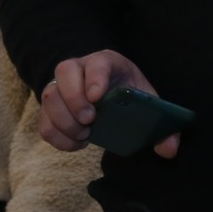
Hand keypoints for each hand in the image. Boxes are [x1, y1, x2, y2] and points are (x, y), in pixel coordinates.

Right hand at [40, 49, 177, 157]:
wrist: (110, 93)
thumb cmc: (130, 93)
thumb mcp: (148, 102)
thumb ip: (162, 126)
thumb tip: (169, 150)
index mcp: (107, 62)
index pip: (97, 62)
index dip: (95, 78)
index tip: (97, 98)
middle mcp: (79, 68)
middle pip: (64, 71)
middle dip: (74, 98)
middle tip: (89, 120)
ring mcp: (60, 85)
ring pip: (48, 96)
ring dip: (64, 120)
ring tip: (85, 134)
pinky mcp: (51, 107)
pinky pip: (43, 121)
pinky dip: (57, 136)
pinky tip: (76, 143)